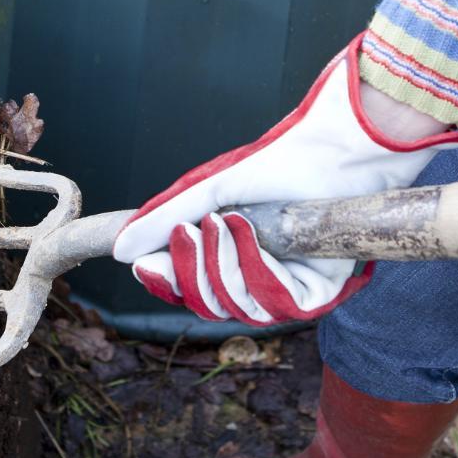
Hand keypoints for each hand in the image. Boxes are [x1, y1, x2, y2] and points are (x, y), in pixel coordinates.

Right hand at [111, 36, 457, 325]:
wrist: (336, 149)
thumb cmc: (281, 162)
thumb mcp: (211, 189)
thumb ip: (165, 219)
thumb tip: (120, 251)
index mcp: (234, 255)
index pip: (190, 288)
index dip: (166, 281)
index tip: (144, 264)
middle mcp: (261, 277)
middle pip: (208, 304)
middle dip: (192, 270)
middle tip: (190, 230)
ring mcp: (289, 288)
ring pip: (238, 308)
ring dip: (224, 265)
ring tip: (225, 221)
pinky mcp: (320, 294)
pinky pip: (275, 303)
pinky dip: (256, 267)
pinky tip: (250, 232)